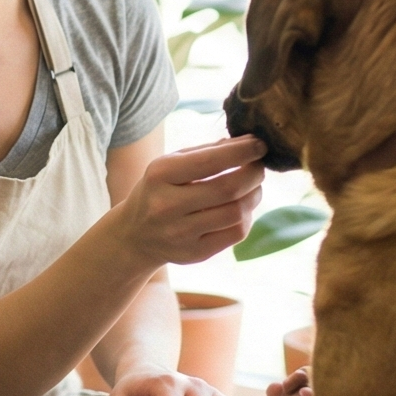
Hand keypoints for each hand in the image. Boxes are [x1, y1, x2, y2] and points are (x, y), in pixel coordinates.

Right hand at [112, 136, 266, 267]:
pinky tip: (242, 208)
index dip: (243, 152)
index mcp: (160, 175)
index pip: (211, 161)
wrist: (135, 235)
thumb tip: (248, 142)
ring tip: (253, 186)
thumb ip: (208, 151)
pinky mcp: (194, 253)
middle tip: (259, 166)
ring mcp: (180, 233)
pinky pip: (236, 233)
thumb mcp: (172, 164)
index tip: (260, 145)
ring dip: (254, 195)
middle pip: (229, 188)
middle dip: (253, 174)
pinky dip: (247, 216)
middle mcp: (167, 205)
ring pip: (237, 212)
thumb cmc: (160, 190)